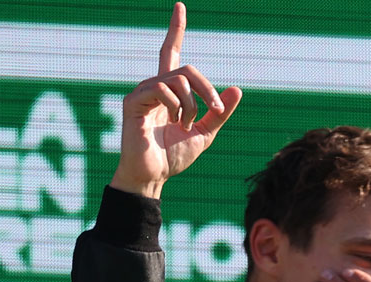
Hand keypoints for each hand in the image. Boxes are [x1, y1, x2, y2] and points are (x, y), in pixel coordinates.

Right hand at [109, 3, 241, 197]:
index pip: (171, 53)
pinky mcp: (133, 101)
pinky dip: (176, 105)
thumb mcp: (206, 133)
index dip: (175, 30)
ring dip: (192, 103)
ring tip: (187, 124)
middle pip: (186, 67)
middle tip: (217, 109)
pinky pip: (161, 88)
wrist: (154, 176)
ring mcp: (142, 92)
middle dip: (207, 88)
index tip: (180, 6)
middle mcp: (154, 86)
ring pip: (178, 79)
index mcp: (170, 91)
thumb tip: (237, 89)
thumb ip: (220, 112)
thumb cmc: (174, 156)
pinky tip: (174, 121)